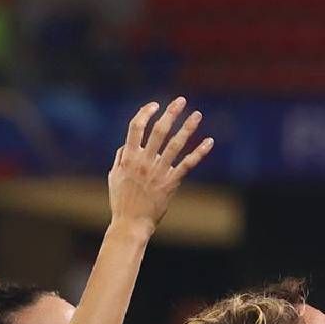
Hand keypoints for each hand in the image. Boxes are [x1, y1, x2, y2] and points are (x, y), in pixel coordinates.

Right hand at [108, 98, 212, 231]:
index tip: (154, 105)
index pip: (136, 128)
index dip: (145, 113)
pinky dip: (200, 152)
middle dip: (170, 113)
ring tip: (197, 114)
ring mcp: (158, 171)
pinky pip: (188, 164)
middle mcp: (144, 161)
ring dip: (187, 128)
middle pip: (158, 131)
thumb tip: (127, 144)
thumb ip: (121, 158)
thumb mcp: (114, 176)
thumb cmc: (121, 201)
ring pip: (175, 144)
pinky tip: (210, 141)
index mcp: (129, 157)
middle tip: (181, 100)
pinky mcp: (171, 182)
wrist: (131, 223)